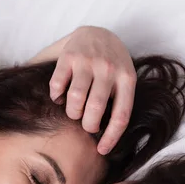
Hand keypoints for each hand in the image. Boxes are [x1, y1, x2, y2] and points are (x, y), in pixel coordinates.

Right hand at [49, 26, 136, 153]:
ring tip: (73, 110)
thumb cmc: (111, 66)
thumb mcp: (123, 80)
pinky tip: (60, 96)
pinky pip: (58, 86)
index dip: (111, 137)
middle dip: (87, 125)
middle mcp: (109, 69)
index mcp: (127, 79)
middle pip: (94, 110)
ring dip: (71, 111)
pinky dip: (56, 96)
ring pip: (75, 99)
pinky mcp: (69, 56)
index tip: (101, 151)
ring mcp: (88, 61)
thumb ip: (119, 103)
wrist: (97, 32)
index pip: (121, 116)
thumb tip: (108, 141)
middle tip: (86, 125)